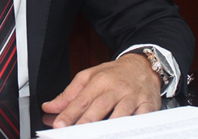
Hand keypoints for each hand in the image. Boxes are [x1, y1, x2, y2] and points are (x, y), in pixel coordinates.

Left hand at [41, 53, 160, 127]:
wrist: (143, 66)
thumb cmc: (114, 74)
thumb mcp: (90, 77)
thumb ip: (69, 94)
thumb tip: (49, 107)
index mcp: (100, 80)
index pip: (81, 99)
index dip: (69, 113)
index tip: (58, 125)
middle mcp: (115, 88)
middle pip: (99, 106)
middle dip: (86, 121)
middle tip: (74, 133)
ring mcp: (132, 96)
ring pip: (120, 113)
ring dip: (109, 126)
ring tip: (98, 135)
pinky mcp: (148, 105)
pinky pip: (142, 117)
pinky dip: (135, 126)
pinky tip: (125, 133)